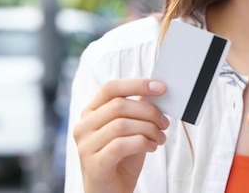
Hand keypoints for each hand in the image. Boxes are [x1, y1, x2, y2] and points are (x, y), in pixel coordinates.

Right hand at [73, 78, 168, 192]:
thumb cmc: (121, 160)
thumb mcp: (130, 131)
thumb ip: (137, 111)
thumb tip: (154, 92)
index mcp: (90, 112)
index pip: (111, 88)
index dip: (137, 84)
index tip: (161, 87)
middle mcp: (84, 126)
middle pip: (119, 105)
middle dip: (148, 111)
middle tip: (164, 122)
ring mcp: (86, 145)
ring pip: (121, 124)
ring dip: (148, 129)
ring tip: (159, 138)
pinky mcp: (94, 164)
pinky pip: (120, 145)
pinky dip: (141, 143)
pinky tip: (151, 147)